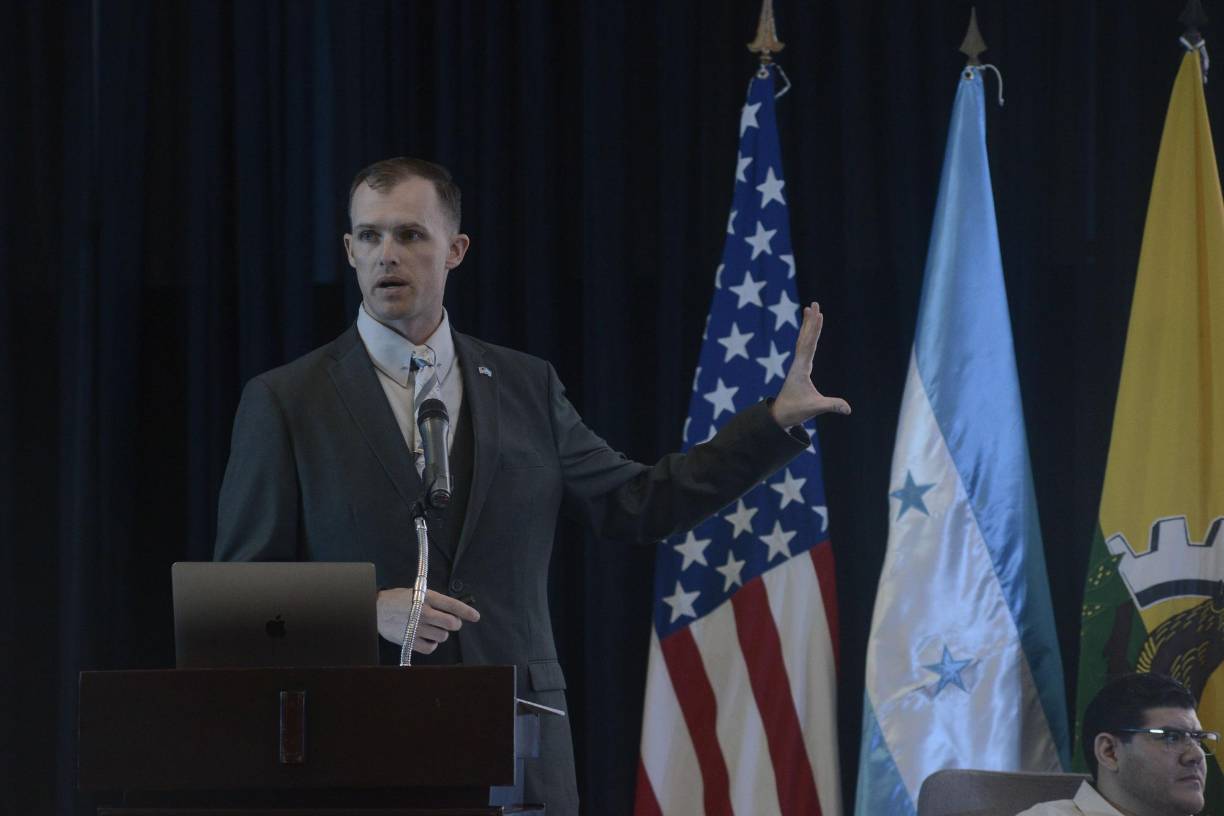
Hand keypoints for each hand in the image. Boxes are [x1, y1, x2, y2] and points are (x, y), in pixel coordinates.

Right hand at [377, 588, 479, 653]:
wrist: (376, 609)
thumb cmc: (399, 600)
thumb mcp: (417, 593)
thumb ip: (435, 601)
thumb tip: (454, 611)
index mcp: (427, 597)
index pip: (453, 605)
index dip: (467, 612)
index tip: (476, 617)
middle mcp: (424, 613)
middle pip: (452, 624)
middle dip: (454, 624)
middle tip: (449, 622)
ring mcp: (417, 628)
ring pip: (443, 637)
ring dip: (441, 634)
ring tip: (433, 629)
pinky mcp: (410, 641)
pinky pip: (430, 648)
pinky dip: (431, 644)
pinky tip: (426, 638)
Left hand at [770, 302, 850, 426]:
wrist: (780, 416)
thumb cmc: (795, 411)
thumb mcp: (814, 408)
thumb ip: (831, 406)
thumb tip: (848, 408)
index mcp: (801, 368)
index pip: (809, 344)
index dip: (815, 329)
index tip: (818, 315)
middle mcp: (798, 363)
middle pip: (805, 337)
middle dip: (811, 321)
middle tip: (814, 304)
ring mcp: (798, 365)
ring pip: (803, 340)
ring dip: (808, 325)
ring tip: (810, 309)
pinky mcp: (799, 369)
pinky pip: (804, 348)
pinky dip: (808, 337)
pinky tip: (809, 332)